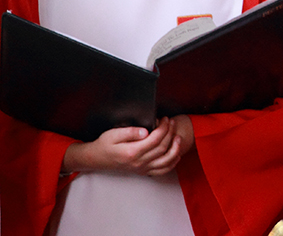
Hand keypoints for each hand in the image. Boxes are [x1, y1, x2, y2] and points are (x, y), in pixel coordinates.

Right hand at [62, 117, 186, 175]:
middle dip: (170, 133)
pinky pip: (162, 171)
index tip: (165, 119)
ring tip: (178, 137)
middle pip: (163, 147)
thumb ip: (130, 132)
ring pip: (166, 161)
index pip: (155, 139)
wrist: (97, 159)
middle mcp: (139, 162)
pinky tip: (176, 155)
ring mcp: (142, 168)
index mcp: (132, 152)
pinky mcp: (143, 171)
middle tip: (171, 122)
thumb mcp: (113, 134)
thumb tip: (145, 131)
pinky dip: (172, 163)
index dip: (164, 127)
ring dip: (175, 148)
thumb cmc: (104, 145)